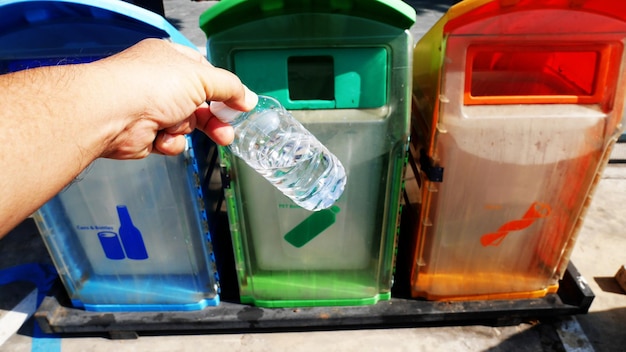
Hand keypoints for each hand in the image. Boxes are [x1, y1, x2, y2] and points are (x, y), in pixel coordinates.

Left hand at [93, 38, 255, 158]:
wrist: (111, 114)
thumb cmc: (150, 85)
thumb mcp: (201, 78)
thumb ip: (229, 87)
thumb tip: (248, 98)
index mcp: (172, 60)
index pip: (206, 73)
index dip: (224, 90)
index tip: (239, 104)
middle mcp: (161, 82)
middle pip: (201, 104)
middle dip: (214, 120)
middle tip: (226, 132)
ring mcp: (153, 108)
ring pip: (188, 125)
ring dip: (187, 129)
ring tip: (179, 129)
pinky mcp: (147, 133)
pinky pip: (172, 141)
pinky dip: (170, 142)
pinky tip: (161, 137)